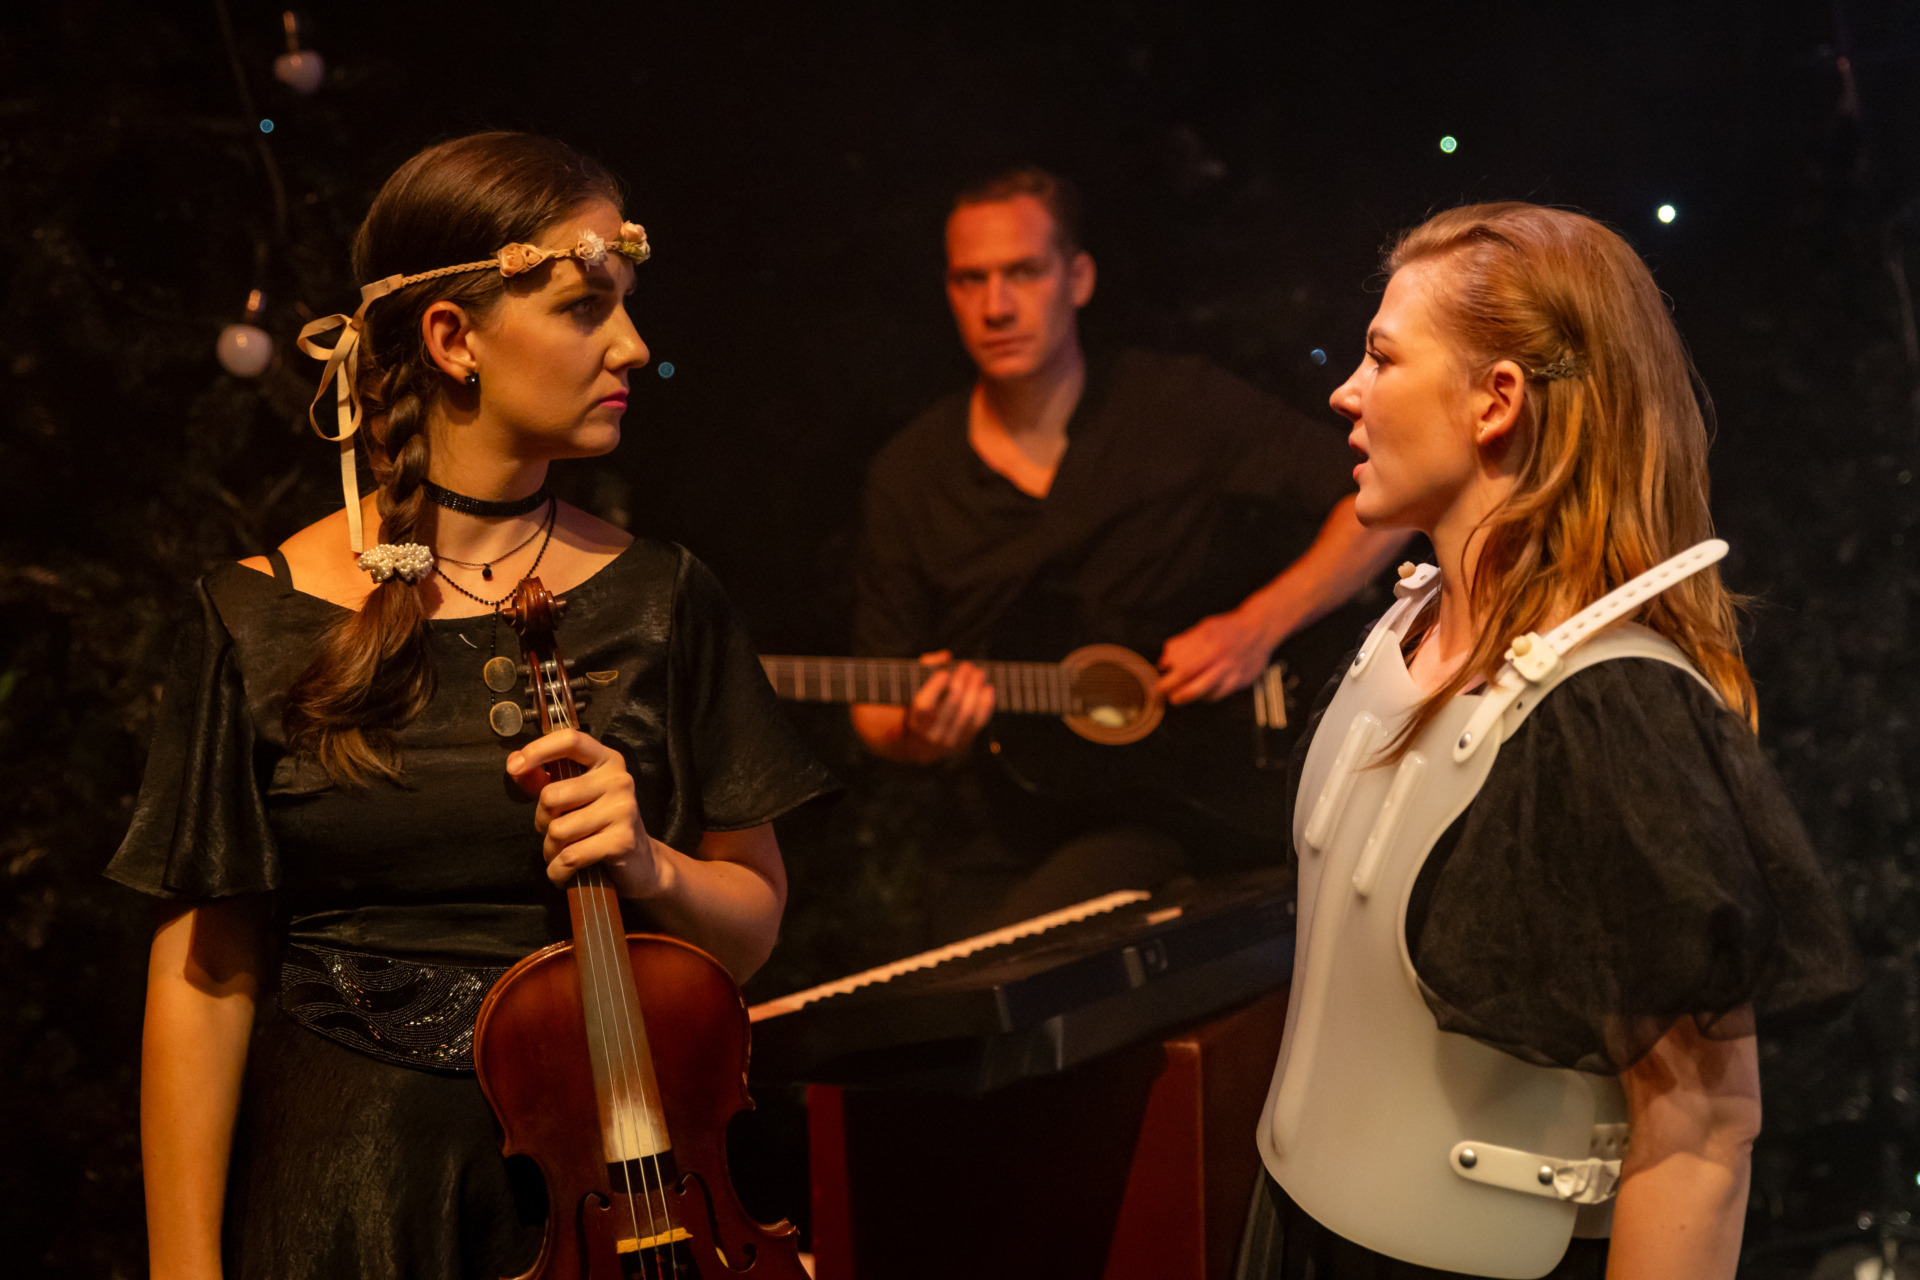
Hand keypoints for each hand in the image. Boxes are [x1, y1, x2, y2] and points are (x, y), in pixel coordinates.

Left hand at [506, 728, 661, 898]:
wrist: (640, 862)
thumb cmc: (600, 825)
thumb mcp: (575, 796)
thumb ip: (545, 778)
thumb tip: (515, 765)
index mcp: (607, 761)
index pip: (571, 740)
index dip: (538, 749)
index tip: (515, 766)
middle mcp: (619, 780)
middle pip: (552, 796)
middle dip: (542, 821)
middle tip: (555, 832)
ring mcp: (623, 809)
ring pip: (557, 830)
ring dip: (551, 850)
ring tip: (563, 853)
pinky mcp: (622, 840)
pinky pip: (569, 857)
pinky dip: (558, 871)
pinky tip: (563, 872)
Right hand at [902, 649, 995, 755]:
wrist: (922, 745)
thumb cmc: (920, 707)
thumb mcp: (915, 688)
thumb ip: (926, 668)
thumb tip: (946, 656)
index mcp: (916, 720)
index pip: (924, 705)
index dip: (936, 686)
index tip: (944, 672)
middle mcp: (932, 733)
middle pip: (952, 702)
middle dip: (962, 680)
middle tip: (967, 665)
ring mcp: (950, 740)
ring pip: (968, 711)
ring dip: (976, 688)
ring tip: (979, 673)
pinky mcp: (965, 742)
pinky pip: (979, 721)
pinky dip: (986, 703)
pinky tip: (987, 688)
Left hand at [1156, 610, 1275, 703]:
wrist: (1260, 628)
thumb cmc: (1229, 628)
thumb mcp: (1204, 628)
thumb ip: (1183, 644)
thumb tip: (1165, 661)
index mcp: (1210, 643)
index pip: (1184, 668)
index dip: (1168, 678)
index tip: (1158, 682)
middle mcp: (1221, 659)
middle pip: (1193, 684)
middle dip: (1174, 691)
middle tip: (1163, 692)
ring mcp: (1232, 672)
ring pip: (1205, 693)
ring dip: (1187, 697)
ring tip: (1177, 697)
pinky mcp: (1240, 680)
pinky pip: (1218, 695)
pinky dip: (1205, 696)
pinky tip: (1199, 693)